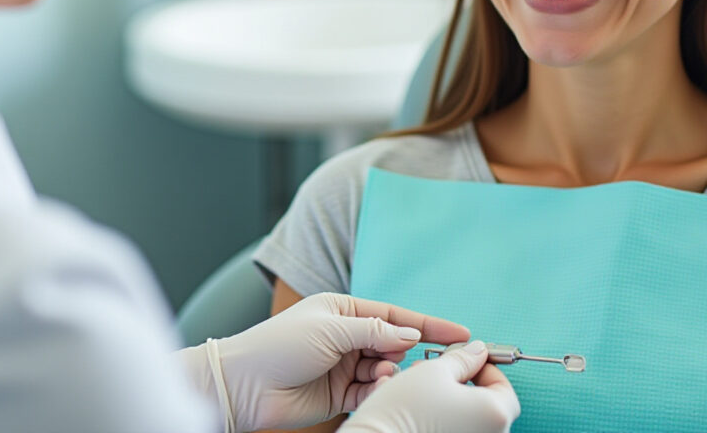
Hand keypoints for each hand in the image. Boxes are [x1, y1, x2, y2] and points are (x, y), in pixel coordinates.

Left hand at [184, 292, 470, 431]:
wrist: (245, 385)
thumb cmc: (279, 346)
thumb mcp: (331, 329)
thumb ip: (375, 331)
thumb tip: (412, 335)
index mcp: (343, 311)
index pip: (395, 316)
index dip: (429, 324)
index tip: (460, 333)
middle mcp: (346, 337)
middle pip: (394, 343)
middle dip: (410, 352)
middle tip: (424, 360)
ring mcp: (344, 366)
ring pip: (386, 370)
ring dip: (391, 373)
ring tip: (384, 375)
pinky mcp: (340, 394)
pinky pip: (372, 392)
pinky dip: (379, 391)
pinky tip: (377, 389)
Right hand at [340, 341, 520, 432]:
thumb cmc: (405, 409)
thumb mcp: (434, 370)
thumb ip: (462, 358)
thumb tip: (477, 351)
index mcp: (495, 414)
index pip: (504, 387)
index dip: (484, 367)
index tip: (464, 359)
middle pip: (484, 404)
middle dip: (460, 382)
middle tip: (436, 370)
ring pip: (465, 418)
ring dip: (446, 398)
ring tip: (417, 387)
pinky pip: (451, 430)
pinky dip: (438, 418)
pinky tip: (414, 408)